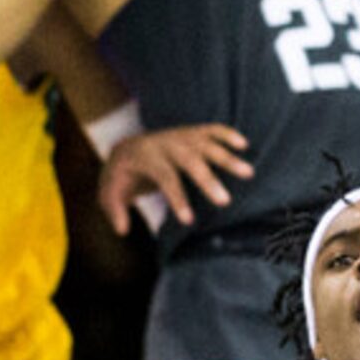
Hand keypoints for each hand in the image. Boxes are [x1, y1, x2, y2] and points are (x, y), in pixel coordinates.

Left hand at [96, 123, 252, 234]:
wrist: (127, 147)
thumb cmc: (122, 176)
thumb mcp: (110, 193)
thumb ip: (113, 210)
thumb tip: (122, 229)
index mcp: (145, 157)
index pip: (164, 177)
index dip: (176, 199)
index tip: (190, 221)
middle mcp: (165, 143)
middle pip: (189, 159)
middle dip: (207, 180)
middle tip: (225, 202)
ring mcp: (180, 135)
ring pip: (205, 144)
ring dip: (227, 157)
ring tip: (249, 173)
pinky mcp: (192, 132)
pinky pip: (211, 129)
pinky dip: (227, 134)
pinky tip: (244, 145)